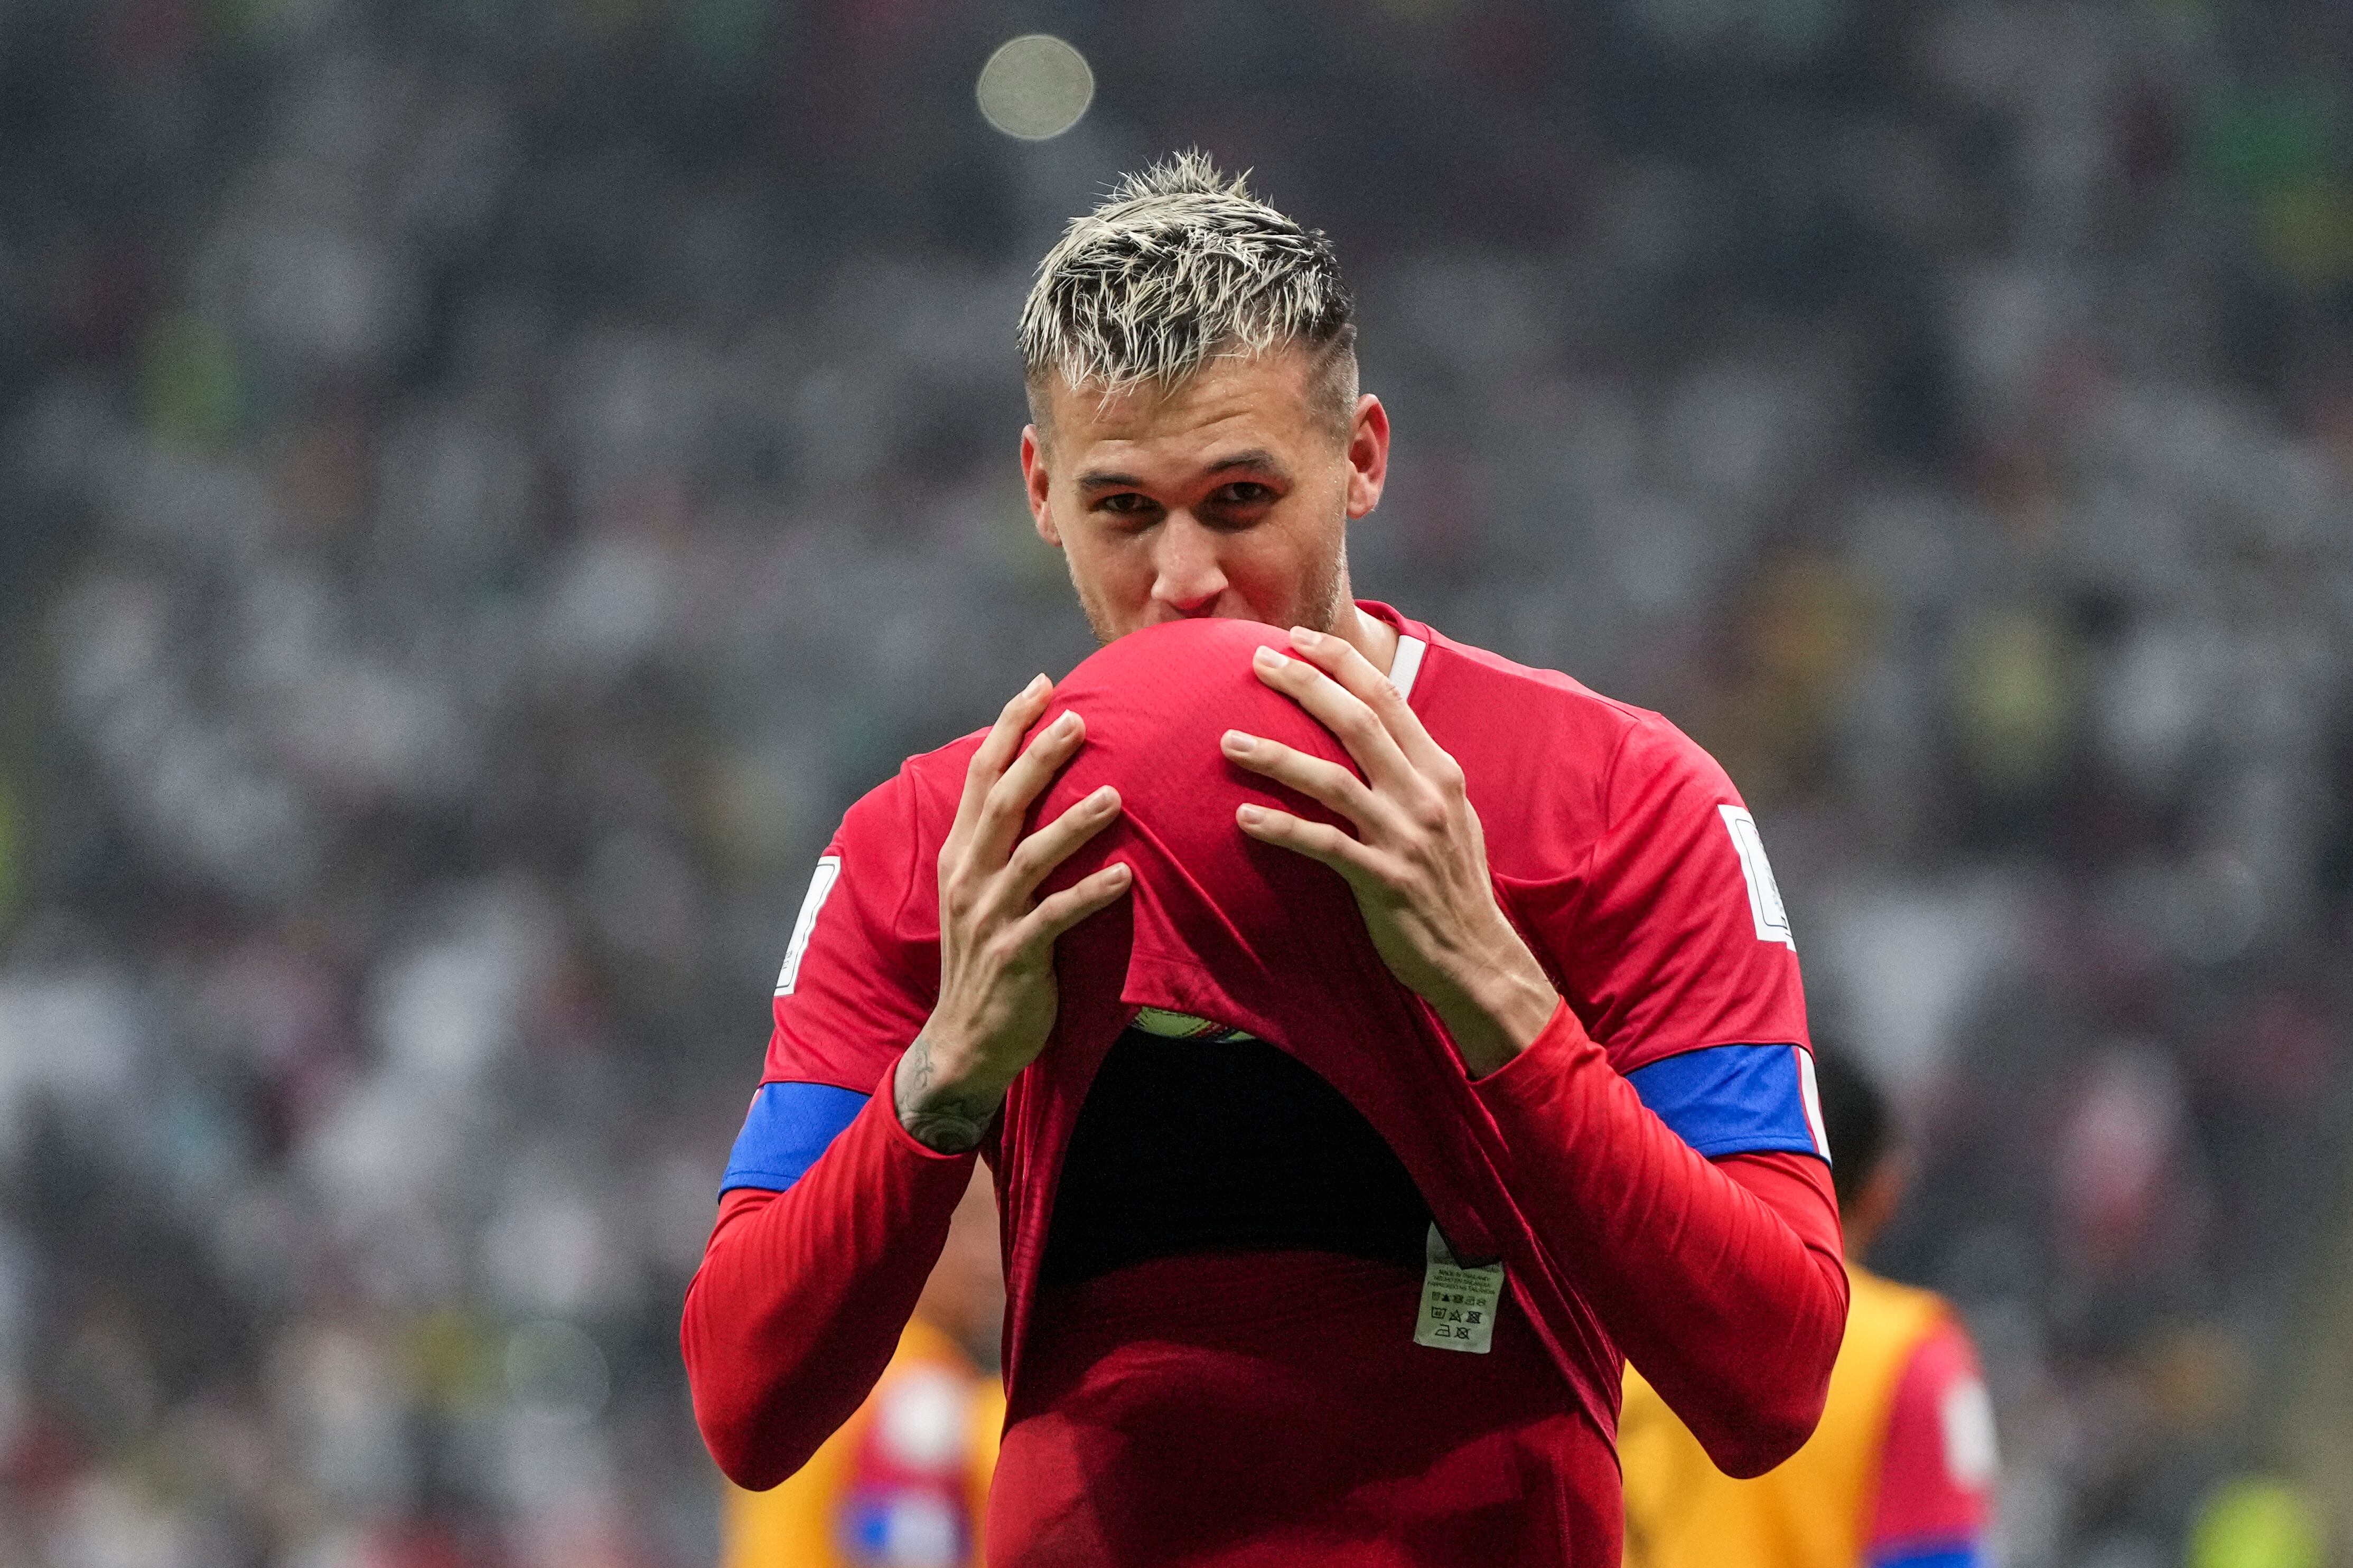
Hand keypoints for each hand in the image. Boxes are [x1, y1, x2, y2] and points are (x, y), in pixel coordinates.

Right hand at [896, 675, 1131, 1150]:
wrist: (966, 1039)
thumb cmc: (989, 954)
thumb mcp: (983, 889)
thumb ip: (1004, 839)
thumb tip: (1038, 781)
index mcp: (960, 852)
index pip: (981, 776)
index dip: (1009, 728)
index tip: (1042, 685)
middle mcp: (968, 877)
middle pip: (1003, 803)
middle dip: (1040, 758)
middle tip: (1080, 719)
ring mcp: (989, 917)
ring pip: (1030, 857)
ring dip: (1073, 824)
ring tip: (1115, 796)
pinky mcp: (1015, 956)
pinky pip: (1055, 919)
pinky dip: (1089, 895)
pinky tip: (1125, 877)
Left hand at [1221, 627, 1558, 1076]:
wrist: (1478, 956)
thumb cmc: (1449, 884)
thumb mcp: (1446, 814)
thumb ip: (1412, 772)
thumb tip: (1369, 731)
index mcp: (1439, 770)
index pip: (1387, 696)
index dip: (1341, 662)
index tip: (1297, 637)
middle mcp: (1425, 794)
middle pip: (1358, 722)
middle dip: (1305, 684)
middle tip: (1257, 661)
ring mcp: (1405, 837)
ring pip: (1332, 780)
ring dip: (1276, 756)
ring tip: (1227, 741)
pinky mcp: (1384, 880)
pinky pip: (1324, 845)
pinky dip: (1282, 828)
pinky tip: (1243, 818)